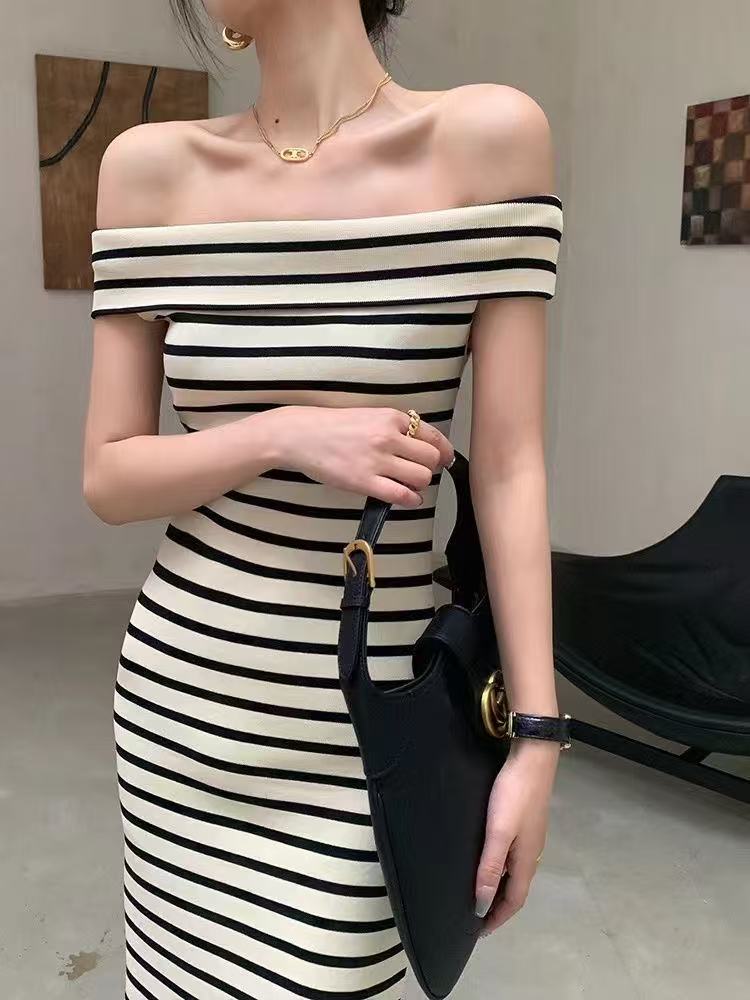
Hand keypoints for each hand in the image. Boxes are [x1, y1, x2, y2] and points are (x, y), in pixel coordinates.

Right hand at [269, 405, 454, 505]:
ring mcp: (376, 460)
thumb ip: (394, 428)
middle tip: (421, 472)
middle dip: (431, 468)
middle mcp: (387, 436)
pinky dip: (411, 500)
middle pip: (431, 458)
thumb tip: (419, 445)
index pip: (432, 435)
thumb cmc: (332, 427)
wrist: (300, 435)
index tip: (445, 459)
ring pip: (421, 477)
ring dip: (420, 484)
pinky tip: (408, 498)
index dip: (444, 450)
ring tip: (408, 484)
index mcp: (390, 417)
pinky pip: (401, 495)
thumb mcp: (369, 416)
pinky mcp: (364, 481)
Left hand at [474, 739, 559, 934]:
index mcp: (526, 860)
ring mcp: (531, 836)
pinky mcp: (526, 821)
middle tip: (476, 916)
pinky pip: (513, 857)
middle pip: (515, 889)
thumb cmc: (514, 795)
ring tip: (479, 891)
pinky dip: (501, 868)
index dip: (497, 917)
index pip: (513, 900)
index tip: (479, 931)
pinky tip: (490, 858)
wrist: (532, 757)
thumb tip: (482, 905)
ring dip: (499, 887)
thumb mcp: (498, 833)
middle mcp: (532, 853)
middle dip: (498, 906)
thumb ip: (490, 868)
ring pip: (514, 873)